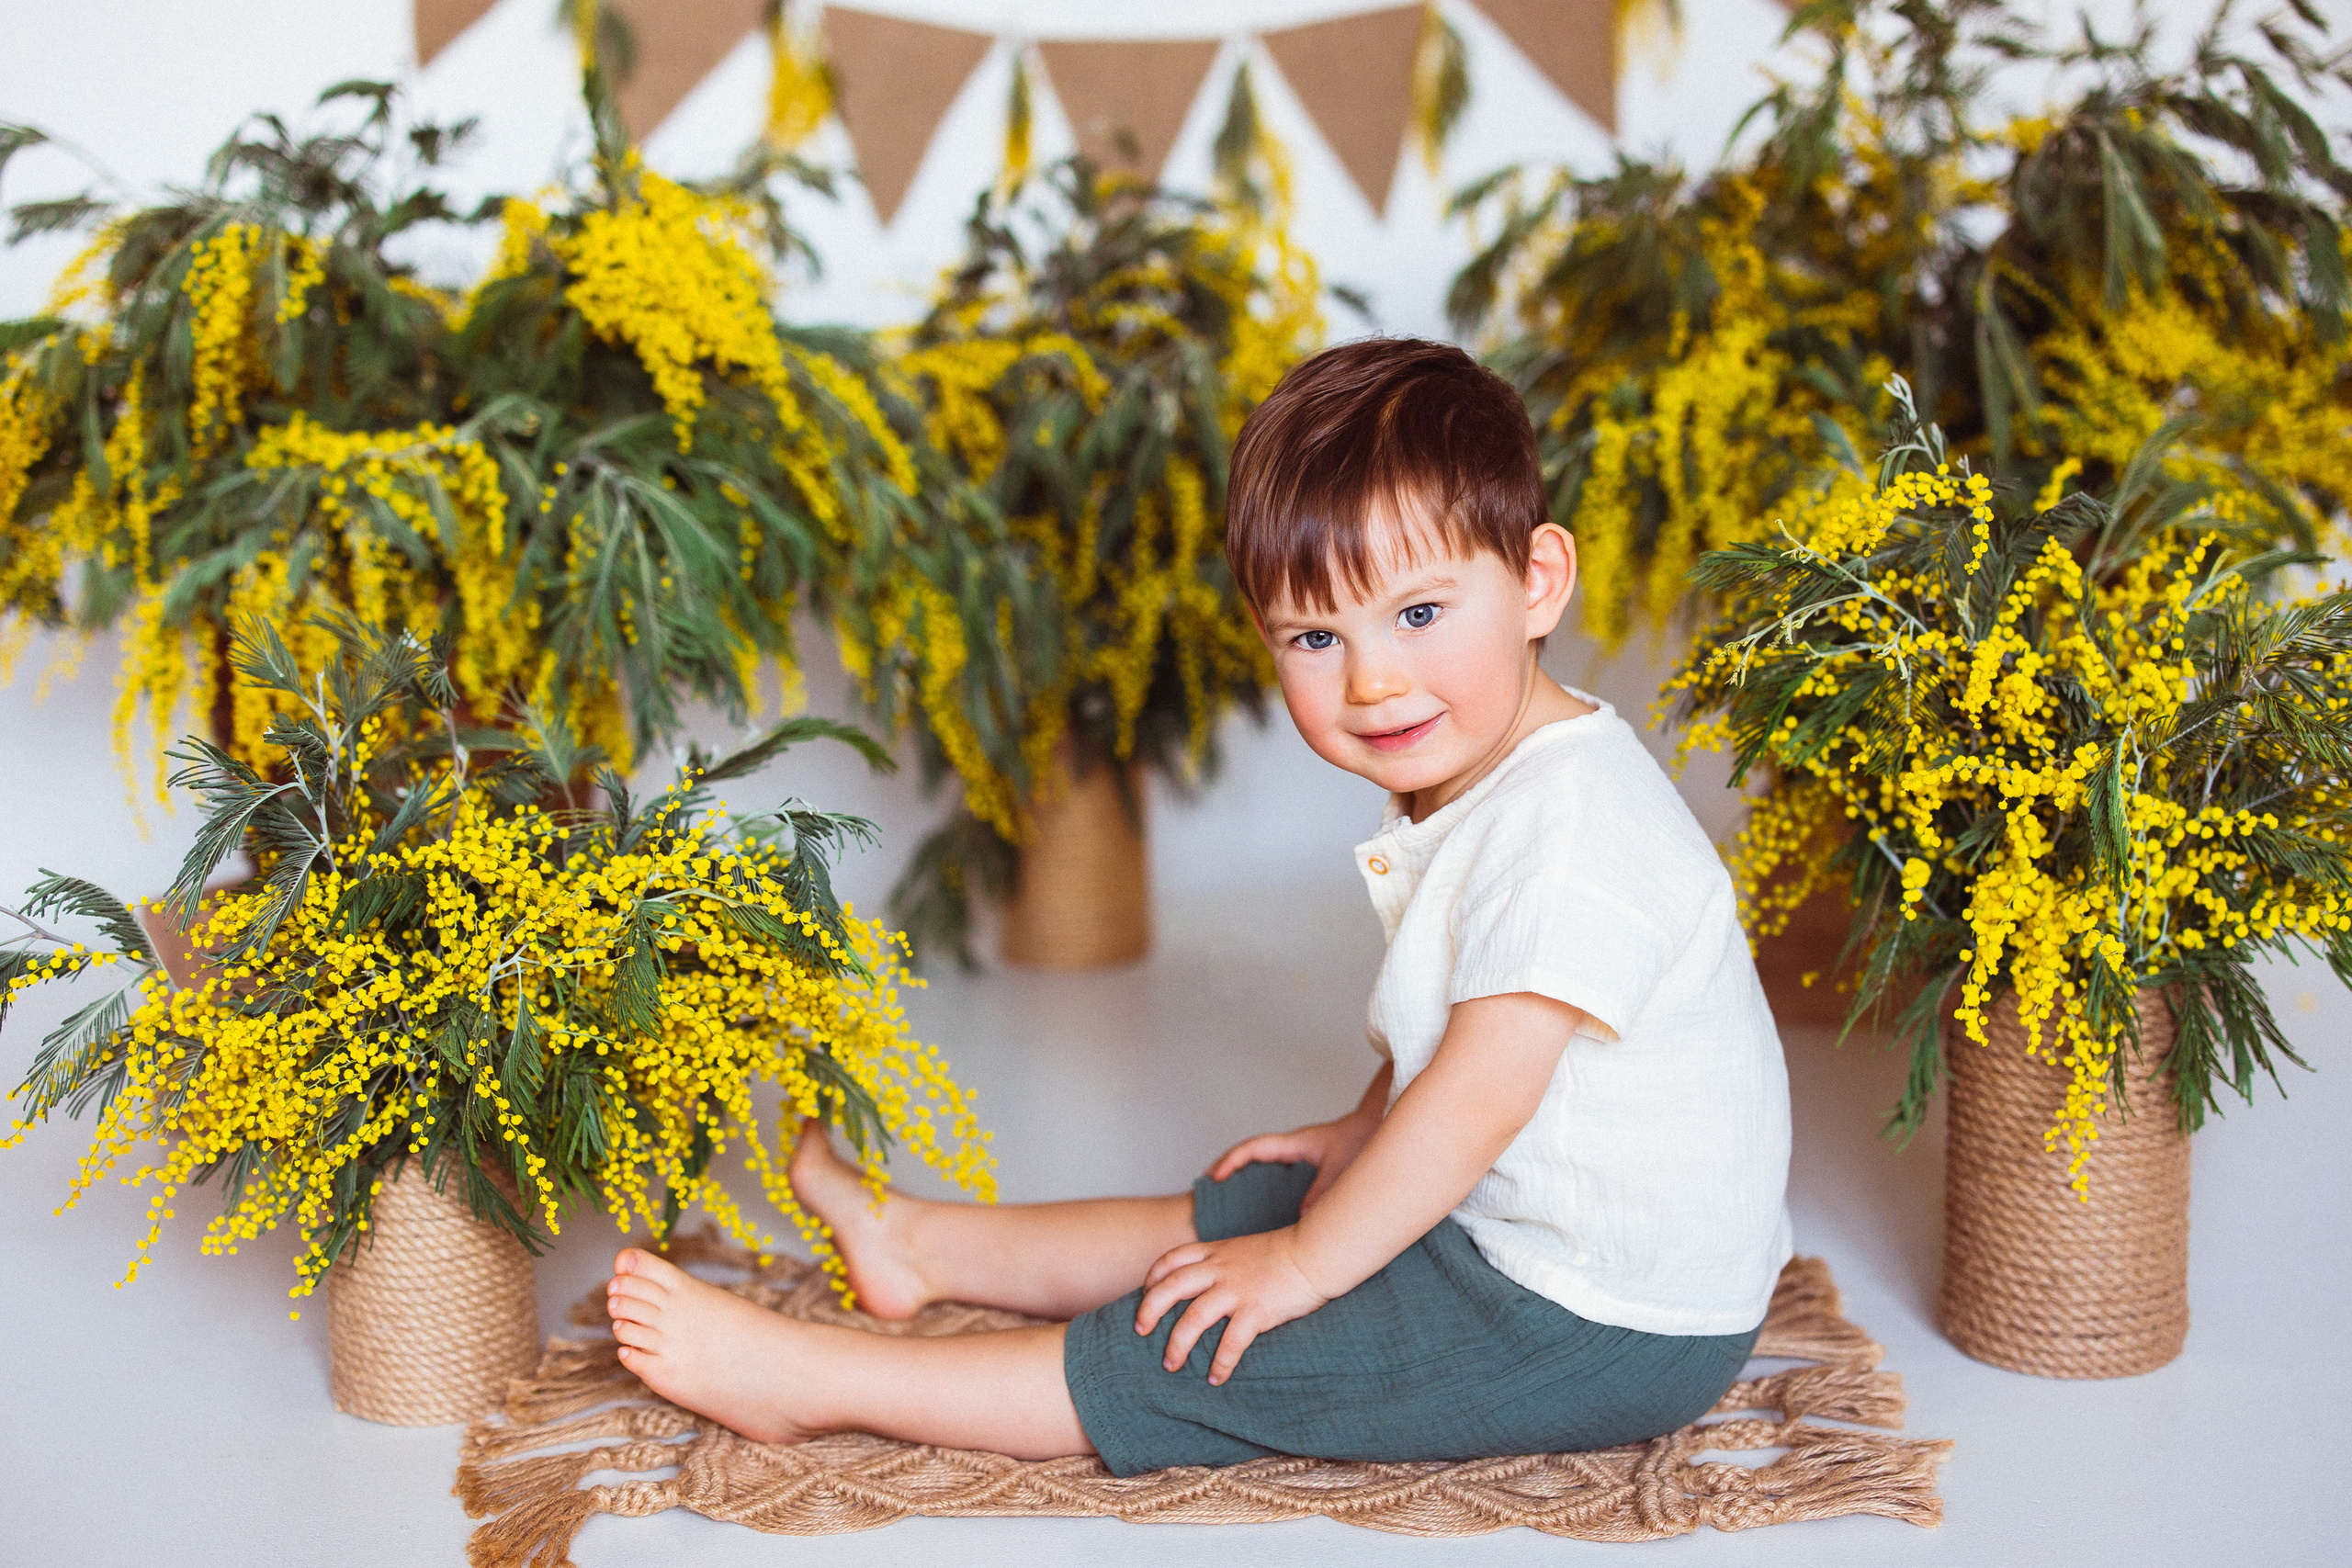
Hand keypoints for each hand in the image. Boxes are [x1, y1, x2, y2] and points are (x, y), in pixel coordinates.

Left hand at [1135, 1226, 1328, 1384]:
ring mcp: (1237, 1289)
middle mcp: (1221, 1269)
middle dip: (1150, 1310)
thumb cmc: (1287, 1253)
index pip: (1172, 1259)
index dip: (1153, 1276)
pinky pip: (1231, 1341)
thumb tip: (1212, 1283)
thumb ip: (1225, 1262)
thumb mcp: (1245, 1248)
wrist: (1316, 1253)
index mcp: (1217, 1252)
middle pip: (1171, 1287)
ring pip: (1193, 1317)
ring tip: (1170, 1365)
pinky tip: (1216, 1379)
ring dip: (1177, 1343)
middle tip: (1140, 1331)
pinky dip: (1220, 1363)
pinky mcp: (1257, 1310)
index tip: (1146, 1293)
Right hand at [1208, 1107, 1378, 1208]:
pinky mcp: (1302, 1160)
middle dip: (1225, 1165)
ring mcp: (1294, 1151)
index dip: (1231, 1161)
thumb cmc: (1358, 1139)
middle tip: (1204, 1185)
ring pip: (1258, 1158)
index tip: (1214, 1177)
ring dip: (1239, 1170)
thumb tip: (1301, 1219)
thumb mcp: (1339, 1166)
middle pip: (1247, 1152)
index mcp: (1293, 1143)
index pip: (1253, 1148)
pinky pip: (1272, 1166)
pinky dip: (1257, 1176)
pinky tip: (1256, 1195)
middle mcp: (1289, 1145)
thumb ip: (1322, 1191)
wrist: (1373, 1125)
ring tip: (1220, 1191)